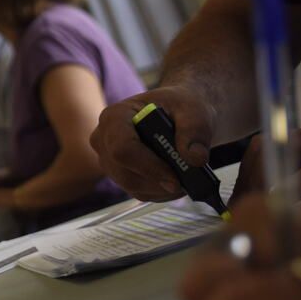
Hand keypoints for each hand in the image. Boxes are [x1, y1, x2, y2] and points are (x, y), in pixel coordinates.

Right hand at [92, 86, 217, 201]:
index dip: (148, 166)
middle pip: (124, 173)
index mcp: (115, 116)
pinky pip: (138, 192)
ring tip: (187, 177)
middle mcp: (104, 139)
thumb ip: (196, 130)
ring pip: (132, 186)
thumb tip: (196, 159)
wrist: (179, 114)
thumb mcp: (194, 109)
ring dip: (162, 188)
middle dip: (158, 181)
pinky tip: (177, 181)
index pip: (122, 148)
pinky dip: (161, 192)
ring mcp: (108, 159)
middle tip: (188, 181)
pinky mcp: (119, 175)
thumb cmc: (181, 106)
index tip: (176, 178)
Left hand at [231, 96, 300, 201]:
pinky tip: (287, 201)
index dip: (243, 178)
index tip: (235, 208)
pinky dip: (300, 183)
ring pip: (281, 151)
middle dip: (244, 181)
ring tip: (255, 211)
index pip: (262, 151)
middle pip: (261, 150)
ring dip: (262, 182)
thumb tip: (299, 206)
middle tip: (238, 214)